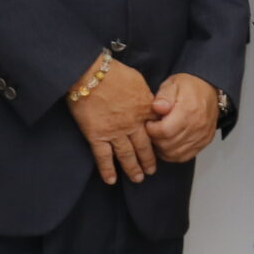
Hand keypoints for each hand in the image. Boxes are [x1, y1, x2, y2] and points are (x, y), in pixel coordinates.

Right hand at [70, 56, 158, 185]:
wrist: (91, 74)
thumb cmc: (114, 73)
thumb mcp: (138, 81)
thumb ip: (145, 96)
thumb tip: (149, 103)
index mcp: (145, 109)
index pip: (156, 129)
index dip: (159, 140)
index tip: (162, 148)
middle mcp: (132, 124)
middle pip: (144, 146)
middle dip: (148, 160)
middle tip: (151, 171)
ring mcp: (115, 132)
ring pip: (126, 155)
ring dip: (132, 169)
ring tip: (138, 179)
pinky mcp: (97, 136)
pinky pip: (103, 157)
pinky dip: (107, 170)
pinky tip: (111, 180)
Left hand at [145, 73, 222, 163]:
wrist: (209, 88)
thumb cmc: (189, 86)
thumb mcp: (172, 84)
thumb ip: (163, 96)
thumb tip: (157, 107)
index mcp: (188, 111)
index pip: (164, 131)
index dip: (151, 130)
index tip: (148, 123)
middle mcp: (197, 126)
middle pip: (168, 144)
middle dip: (154, 140)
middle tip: (152, 130)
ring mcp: (202, 136)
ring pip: (174, 154)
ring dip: (162, 148)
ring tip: (159, 136)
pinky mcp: (204, 142)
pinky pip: (184, 156)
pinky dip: (172, 154)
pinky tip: (168, 144)